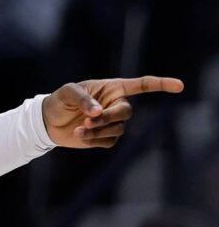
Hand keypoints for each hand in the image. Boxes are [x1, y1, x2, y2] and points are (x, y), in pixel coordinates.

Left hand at [42, 77, 182, 147]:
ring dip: (98, 130)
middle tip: (89, 120)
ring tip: (79, 128)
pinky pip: (109, 141)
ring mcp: (112, 122)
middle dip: (110, 117)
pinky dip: (94, 139)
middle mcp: (115, 104)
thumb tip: (98, 112)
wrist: (48, 121)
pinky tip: (79, 134)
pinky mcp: (106, 138)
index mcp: (111, 88)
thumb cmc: (59, 100)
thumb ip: (83, 99)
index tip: (179, 85)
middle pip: (127, 112)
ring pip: (117, 129)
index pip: (141, 85)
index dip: (161, 85)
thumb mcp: (67, 92)